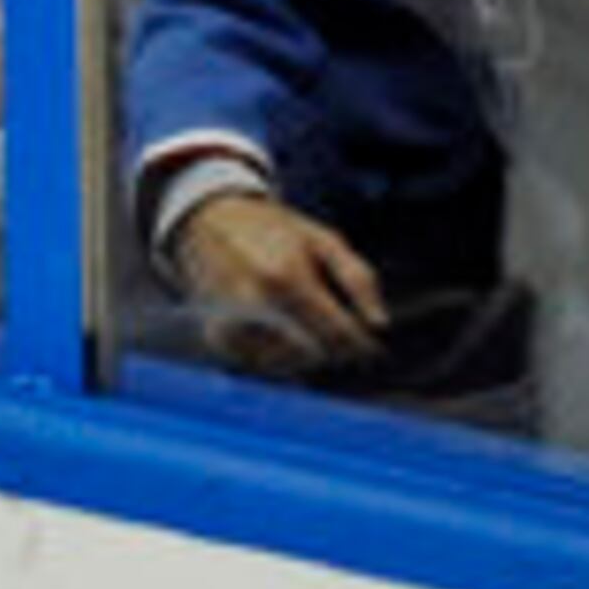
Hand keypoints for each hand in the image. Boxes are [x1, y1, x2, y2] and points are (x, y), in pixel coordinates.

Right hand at [170, 192, 390, 378]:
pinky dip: (280, 355)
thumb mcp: (324, 240)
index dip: (362, 346)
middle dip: (336, 351)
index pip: (337, 332)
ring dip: (308, 354)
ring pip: (289, 364)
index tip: (374, 350)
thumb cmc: (275, 230)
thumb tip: (380, 324)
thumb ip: (358, 279)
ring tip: (308, 326)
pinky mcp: (219, 338)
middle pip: (316, 353)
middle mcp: (255, 305)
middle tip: (345, 338)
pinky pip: (264, 364)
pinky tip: (282, 331)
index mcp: (287, 277)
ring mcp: (232, 323)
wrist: (208, 223)